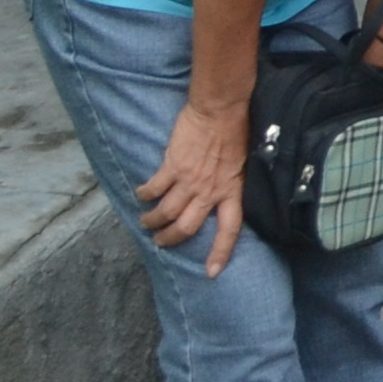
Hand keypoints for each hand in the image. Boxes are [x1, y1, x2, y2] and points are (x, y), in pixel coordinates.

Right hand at [138, 95, 252, 274]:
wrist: (220, 109)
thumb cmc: (234, 132)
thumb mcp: (240, 164)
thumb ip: (228, 183)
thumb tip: (218, 196)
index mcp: (231, 191)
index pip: (229, 230)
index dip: (220, 253)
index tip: (211, 272)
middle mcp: (210, 191)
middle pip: (186, 227)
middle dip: (170, 239)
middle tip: (160, 241)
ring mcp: (190, 180)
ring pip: (165, 212)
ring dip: (152, 220)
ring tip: (146, 221)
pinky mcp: (172, 167)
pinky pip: (153, 189)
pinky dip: (144, 194)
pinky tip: (141, 194)